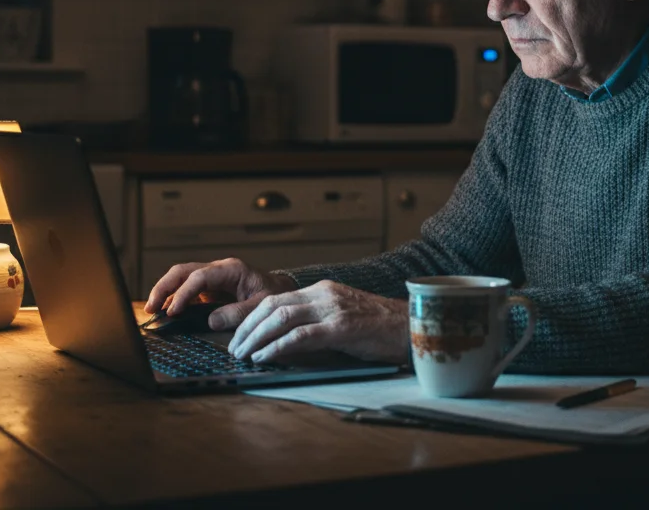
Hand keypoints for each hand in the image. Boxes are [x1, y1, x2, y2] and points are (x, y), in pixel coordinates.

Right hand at [143, 258, 297, 330]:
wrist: (282, 291)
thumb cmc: (275, 296)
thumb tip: (211, 322)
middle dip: (164, 287)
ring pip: (181, 277)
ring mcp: (213, 276)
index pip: (199, 277)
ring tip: (152, 310)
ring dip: (165, 291)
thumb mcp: (263, 306)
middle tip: (150, 308)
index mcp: (231, 269)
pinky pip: (187, 288)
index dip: (184, 294)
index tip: (173, 312)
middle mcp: (219, 269)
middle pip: (183, 271)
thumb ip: (240, 313)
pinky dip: (174, 297)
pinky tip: (167, 311)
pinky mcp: (210, 287)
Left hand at [227, 280, 408, 364]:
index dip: (249, 315)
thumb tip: (284, 342)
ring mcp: (334, 310)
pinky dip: (278, 347)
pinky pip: (301, 336)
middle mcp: (325, 295)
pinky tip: (264, 357)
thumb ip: (316, 323)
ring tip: (242, 354)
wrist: (415, 327)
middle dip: (246, 326)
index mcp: (323, 291)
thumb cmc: (381, 329)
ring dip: (256, 337)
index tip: (233, 330)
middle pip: (272, 305)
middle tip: (232, 347)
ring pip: (282, 318)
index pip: (276, 298)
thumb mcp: (343, 318)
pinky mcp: (343, 328)